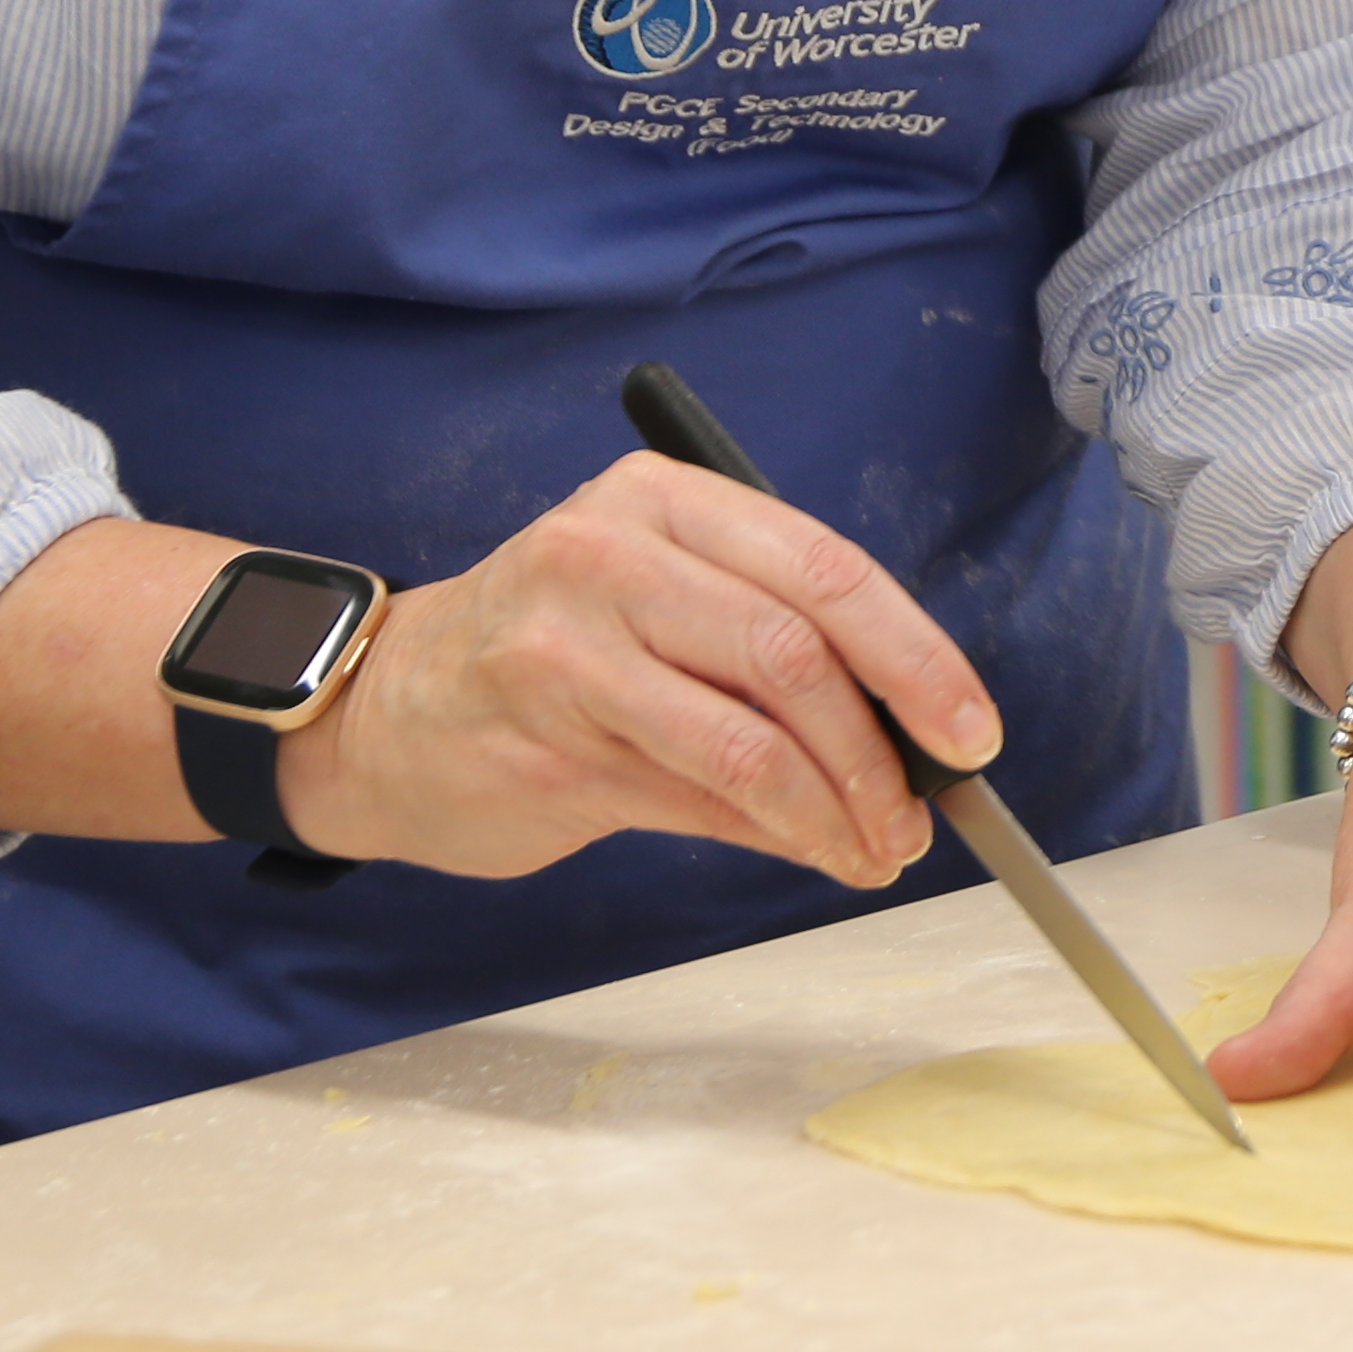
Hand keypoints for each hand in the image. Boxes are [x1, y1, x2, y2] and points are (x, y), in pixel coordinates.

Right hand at [273, 452, 996, 884]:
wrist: (382, 710)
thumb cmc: (552, 648)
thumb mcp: (661, 600)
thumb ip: (777, 646)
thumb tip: (916, 741)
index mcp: (661, 498)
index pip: (823, 569)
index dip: (915, 656)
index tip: (970, 728)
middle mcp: (608, 555)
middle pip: (794, 651)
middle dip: (883, 748)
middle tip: (927, 813)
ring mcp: (567, 651)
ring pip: (750, 737)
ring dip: (836, 810)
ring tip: (877, 850)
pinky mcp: (547, 746)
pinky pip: (698, 797)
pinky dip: (779, 834)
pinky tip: (814, 852)